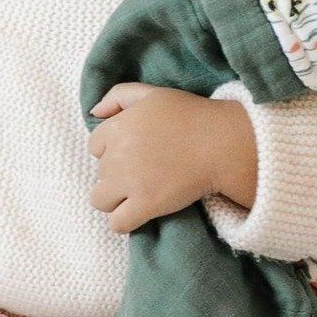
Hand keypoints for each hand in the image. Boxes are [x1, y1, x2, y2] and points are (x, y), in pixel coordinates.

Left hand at [87, 81, 257, 233]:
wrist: (221, 144)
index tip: (133, 152)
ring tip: (136, 195)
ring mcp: (130, 182)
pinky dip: (123, 222)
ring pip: (100, 200)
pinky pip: (117, 223)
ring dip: (114, 199)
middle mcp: (117, 155)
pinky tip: (137, 214)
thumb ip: (118, 96)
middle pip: (100, 173)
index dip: (112, 150)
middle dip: (117, 173)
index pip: (95, 146)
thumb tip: (95, 111)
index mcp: (117, 127)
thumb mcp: (153, 93)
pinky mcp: (146, 205)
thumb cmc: (190, 115)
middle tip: (144, 171)